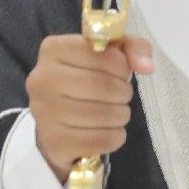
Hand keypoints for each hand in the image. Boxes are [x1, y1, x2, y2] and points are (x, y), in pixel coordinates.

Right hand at [26, 33, 153, 184]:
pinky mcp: (54, 140)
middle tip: (122, 96)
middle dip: (123, 92)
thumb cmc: (84, 83)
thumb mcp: (106, 56)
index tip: (121, 73)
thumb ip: (131, 48)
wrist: (57, 125)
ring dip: (121, 115)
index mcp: (53, 49)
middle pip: (102, 85)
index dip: (121, 65)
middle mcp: (42, 78)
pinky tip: (109, 131)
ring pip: (104, 114)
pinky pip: (101, 139)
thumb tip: (147, 66)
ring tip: (116, 113)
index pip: (101, 53)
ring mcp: (45, 111)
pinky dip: (115, 136)